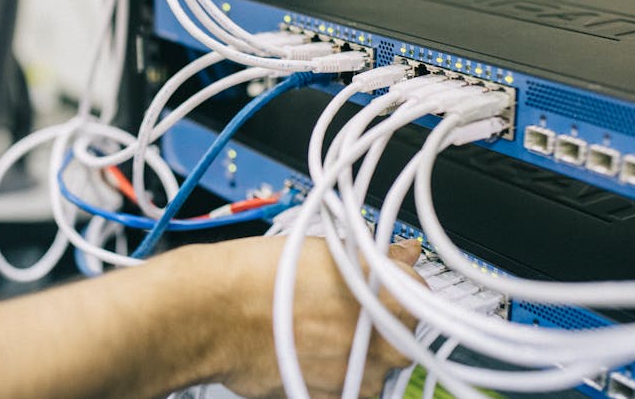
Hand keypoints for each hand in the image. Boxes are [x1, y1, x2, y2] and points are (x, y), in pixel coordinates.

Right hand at [183, 236, 423, 398]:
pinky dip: (333, 373)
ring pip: (374, 364)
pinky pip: (348, 386)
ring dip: (356, 350)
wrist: (216, 314)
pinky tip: (307, 352)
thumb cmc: (262, 277)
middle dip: (377, 322)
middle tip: (341, 308)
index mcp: (393, 297)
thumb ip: (380, 259)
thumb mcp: (330, 249)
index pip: (419, 292)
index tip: (376, 286)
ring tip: (317, 330)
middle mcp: (384, 341)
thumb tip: (404, 254)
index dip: (393, 286)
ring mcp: (360, 376)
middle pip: (400, 333)